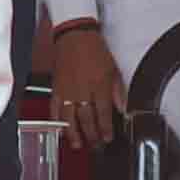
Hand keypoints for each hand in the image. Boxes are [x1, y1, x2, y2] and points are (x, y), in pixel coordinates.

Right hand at [48, 24, 127, 147]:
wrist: (75, 35)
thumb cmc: (94, 49)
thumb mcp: (113, 68)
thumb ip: (118, 90)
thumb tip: (124, 108)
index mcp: (99, 83)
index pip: (103, 112)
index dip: (105, 128)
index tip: (107, 138)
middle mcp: (82, 89)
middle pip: (86, 118)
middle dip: (91, 135)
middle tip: (95, 145)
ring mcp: (67, 90)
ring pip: (69, 118)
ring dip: (74, 134)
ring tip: (78, 144)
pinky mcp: (56, 88)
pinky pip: (55, 109)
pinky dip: (57, 122)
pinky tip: (61, 130)